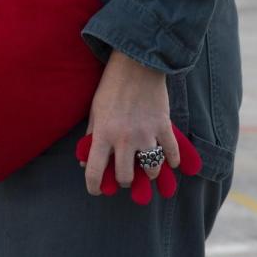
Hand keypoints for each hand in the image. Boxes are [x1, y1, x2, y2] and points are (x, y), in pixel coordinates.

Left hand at [82, 51, 180, 195]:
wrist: (136, 65)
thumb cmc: (110, 87)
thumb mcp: (94, 111)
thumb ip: (91, 136)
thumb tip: (85, 160)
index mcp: (102, 134)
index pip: (95, 170)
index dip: (94, 186)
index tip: (96, 190)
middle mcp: (124, 139)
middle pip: (124, 177)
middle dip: (123, 180)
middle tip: (124, 176)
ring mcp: (146, 134)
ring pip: (150, 170)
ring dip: (147, 172)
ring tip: (145, 168)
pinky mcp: (163, 126)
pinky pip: (171, 153)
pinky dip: (171, 161)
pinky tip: (169, 163)